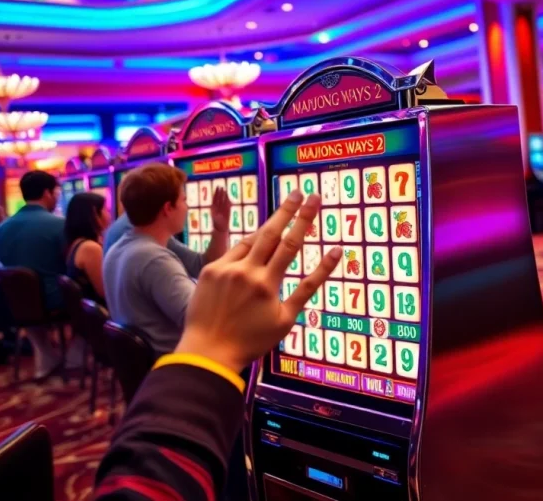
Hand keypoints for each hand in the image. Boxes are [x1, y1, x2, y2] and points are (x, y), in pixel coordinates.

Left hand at [175, 191, 341, 373]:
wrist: (208, 352)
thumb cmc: (253, 340)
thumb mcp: (287, 318)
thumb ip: (308, 286)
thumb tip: (333, 257)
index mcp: (268, 284)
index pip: (291, 244)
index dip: (304, 219)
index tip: (314, 200)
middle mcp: (246, 271)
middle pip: (271, 232)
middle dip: (287, 210)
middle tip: (299, 191)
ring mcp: (226, 269)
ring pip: (251, 241)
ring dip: (267, 229)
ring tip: (280, 219)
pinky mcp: (209, 271)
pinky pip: (232, 253)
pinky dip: (247, 249)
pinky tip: (255, 247)